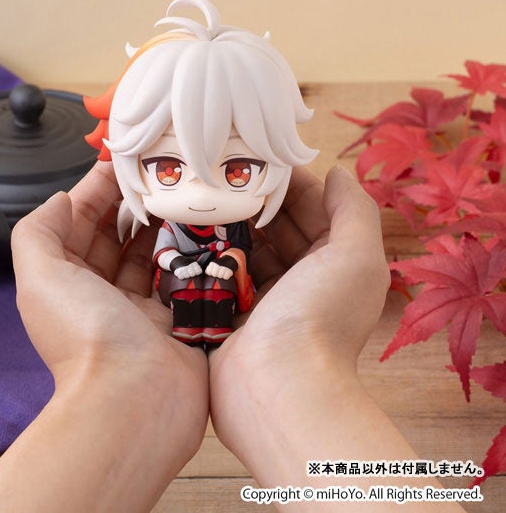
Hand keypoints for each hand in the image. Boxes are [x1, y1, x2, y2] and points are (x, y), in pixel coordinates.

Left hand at [0, 162, 208, 512]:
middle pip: (116, 236)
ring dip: (161, 223)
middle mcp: (101, 293)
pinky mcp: (176, 317)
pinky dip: (187, 252)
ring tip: (180, 193)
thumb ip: (39, 232)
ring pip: (149, 253)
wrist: (137, 398)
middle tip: (158, 173)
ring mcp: (140, 306)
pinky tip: (200, 227)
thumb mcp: (40, 277)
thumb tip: (60, 200)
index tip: (121, 161)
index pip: (79, 223)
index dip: (96, 190)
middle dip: (132, 203)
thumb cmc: (86, 334)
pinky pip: (180, 275)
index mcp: (66, 282)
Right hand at [207, 166, 403, 498]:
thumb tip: (338, 173)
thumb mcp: (356, 256)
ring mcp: (263, 296)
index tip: (256, 154)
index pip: (311, 207)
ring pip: (245, 246)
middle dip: (253, 197)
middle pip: (276, 225)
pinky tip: (188, 228)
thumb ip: (354, 210)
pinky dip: (209, 252)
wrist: (276, 388)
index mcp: (332, 262)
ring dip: (228, 222)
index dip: (288, 180)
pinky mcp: (230, 312)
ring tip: (200, 191)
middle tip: (220, 169)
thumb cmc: (320, 316)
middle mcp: (300, 278)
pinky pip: (220, 272)